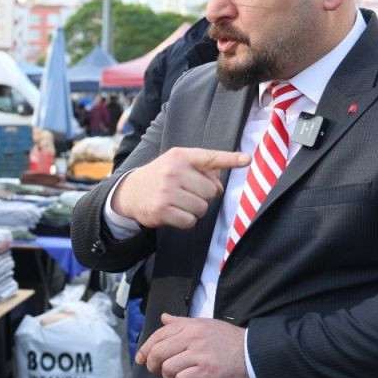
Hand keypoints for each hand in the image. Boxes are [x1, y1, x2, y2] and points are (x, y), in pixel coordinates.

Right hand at [110, 148, 250, 229]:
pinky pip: (190, 221)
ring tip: (181, 203)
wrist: (129, 192)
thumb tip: (219, 188)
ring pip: (202, 208)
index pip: (210, 158)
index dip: (230, 159)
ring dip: (196, 210)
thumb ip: (202, 171)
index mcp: (180, 157)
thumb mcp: (177, 165)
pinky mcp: (161, 210)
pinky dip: (186, 220)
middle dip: (204, 196)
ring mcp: (167, 191)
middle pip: (211, 191)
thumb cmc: (161, 177)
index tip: (247, 160)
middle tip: (189, 193)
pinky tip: (175, 212)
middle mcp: (173, 172)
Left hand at [137, 313, 251, 377]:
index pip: (158, 335)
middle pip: (157, 353)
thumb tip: (164, 318)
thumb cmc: (230, 341)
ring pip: (167, 368)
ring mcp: (199, 354)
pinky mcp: (207, 371)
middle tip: (159, 373)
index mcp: (190, 325)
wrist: (254, 353)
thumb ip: (182, 322)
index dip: (145, 349)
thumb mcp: (205, 325)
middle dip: (153, 366)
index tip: (141, 359)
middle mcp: (192, 337)